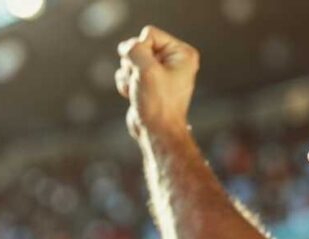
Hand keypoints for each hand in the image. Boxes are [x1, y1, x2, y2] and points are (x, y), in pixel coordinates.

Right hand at [116, 26, 199, 141]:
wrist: (157, 133)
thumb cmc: (158, 104)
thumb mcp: (146, 70)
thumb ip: (134, 50)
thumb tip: (126, 47)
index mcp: (182, 53)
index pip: (149, 35)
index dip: (140, 51)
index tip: (147, 72)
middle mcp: (174, 61)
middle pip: (139, 47)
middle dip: (133, 65)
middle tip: (142, 83)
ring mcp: (161, 72)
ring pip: (131, 61)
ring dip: (128, 76)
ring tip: (139, 91)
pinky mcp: (149, 83)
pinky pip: (128, 73)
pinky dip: (126, 84)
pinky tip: (133, 96)